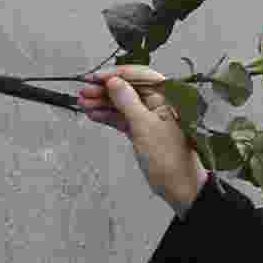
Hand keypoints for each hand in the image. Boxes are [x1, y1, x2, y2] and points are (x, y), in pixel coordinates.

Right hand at [77, 65, 208, 216]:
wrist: (178, 187)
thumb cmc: (170, 159)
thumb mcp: (144, 126)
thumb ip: (127, 101)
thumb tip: (114, 82)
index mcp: (168, 97)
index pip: (139, 76)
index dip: (116, 75)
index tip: (96, 78)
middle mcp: (160, 104)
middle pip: (129, 89)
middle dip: (105, 90)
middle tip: (85, 91)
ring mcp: (151, 118)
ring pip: (123, 104)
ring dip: (103, 103)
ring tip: (84, 103)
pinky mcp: (144, 131)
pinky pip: (124, 118)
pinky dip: (109, 116)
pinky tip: (94, 114)